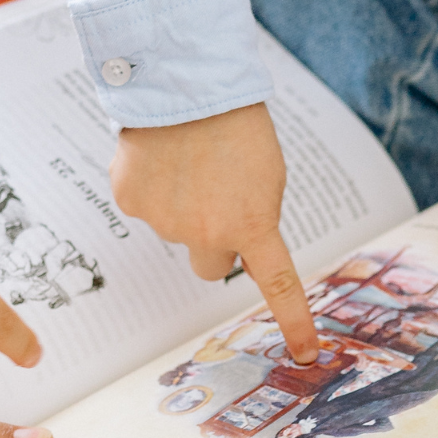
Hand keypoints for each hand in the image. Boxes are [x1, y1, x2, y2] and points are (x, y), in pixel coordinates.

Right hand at [112, 103, 318, 362]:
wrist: (184, 82)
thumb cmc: (235, 124)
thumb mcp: (267, 174)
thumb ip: (254, 216)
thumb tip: (228, 243)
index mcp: (252, 225)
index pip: (277, 284)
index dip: (294, 321)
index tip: (307, 355)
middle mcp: (206, 234)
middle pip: (211, 267)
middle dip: (214, 245)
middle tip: (214, 199)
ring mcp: (164, 221)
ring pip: (175, 230)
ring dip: (181, 205)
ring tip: (187, 158)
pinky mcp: (130, 201)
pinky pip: (143, 205)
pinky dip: (149, 185)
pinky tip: (158, 153)